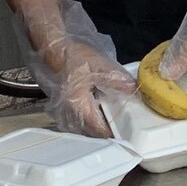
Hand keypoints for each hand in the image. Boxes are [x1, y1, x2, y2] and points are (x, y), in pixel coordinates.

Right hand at [22, 0, 138, 136]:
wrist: (53, 50)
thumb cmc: (73, 58)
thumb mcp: (98, 65)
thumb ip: (115, 79)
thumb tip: (133, 89)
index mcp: (78, 106)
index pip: (99, 129)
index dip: (114, 134)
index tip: (128, 135)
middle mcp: (69, 114)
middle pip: (92, 132)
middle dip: (108, 131)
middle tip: (126, 128)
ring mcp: (63, 113)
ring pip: (84, 128)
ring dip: (98, 126)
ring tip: (115, 121)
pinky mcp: (63, 108)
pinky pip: (79, 120)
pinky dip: (91, 119)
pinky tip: (101, 111)